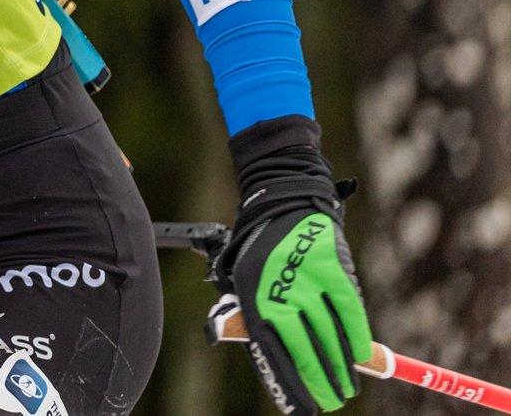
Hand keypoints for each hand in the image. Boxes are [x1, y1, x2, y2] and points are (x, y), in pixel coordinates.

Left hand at [217, 117, 371, 412]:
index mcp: (254, 302)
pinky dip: (357, 340)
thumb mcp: (241, 283)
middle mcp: (281, 297)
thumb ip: (248, 320)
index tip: (304, 408)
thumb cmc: (260, 249)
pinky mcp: (334, 273)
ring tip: (346, 390)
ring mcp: (309, 285)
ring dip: (341, 370)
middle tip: (331, 403)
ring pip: (331, 340)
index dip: (292, 386)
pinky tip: (359, 360)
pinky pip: (350, 316)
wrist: (283, 204)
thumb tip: (264, 361)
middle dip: (320, 385)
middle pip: (306, 354)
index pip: (275, 357)